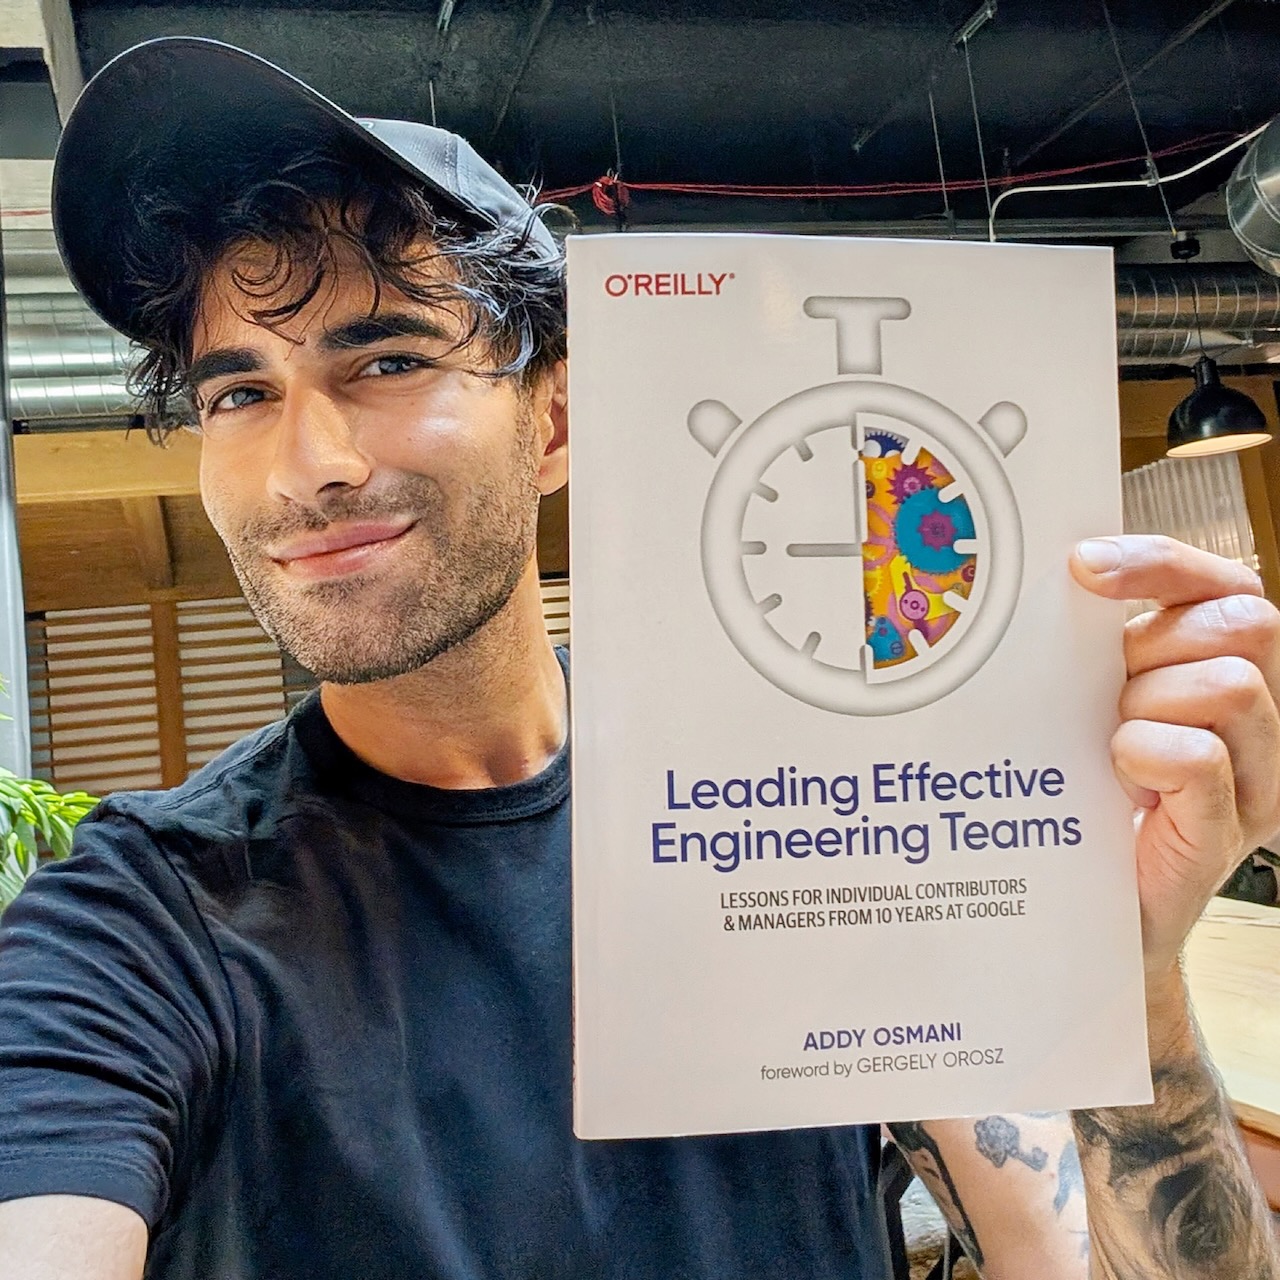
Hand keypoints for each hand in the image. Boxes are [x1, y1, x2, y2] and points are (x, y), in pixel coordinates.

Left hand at [1070, 535, 1279, 988]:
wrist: (1077, 911)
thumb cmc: (1081, 798)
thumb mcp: (1089, 704)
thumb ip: (1099, 649)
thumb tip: (1064, 578)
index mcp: (1223, 674)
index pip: (1225, 585)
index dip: (1160, 562)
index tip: (1083, 566)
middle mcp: (1256, 723)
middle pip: (1242, 623)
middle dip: (1155, 643)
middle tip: (1105, 692)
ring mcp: (1252, 781)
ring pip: (1232, 685)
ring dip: (1149, 703)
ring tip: (1111, 746)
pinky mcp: (1223, 835)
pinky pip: (1202, 757)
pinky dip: (1147, 752)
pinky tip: (1118, 775)